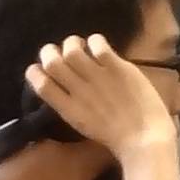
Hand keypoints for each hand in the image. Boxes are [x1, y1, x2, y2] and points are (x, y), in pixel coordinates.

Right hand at [24, 35, 176, 161]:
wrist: (144, 139)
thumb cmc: (118, 139)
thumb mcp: (85, 125)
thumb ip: (73, 106)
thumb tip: (66, 88)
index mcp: (69, 109)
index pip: (41, 84)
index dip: (35, 72)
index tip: (39, 68)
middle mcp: (79, 91)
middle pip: (52, 62)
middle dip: (49, 51)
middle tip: (58, 51)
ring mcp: (98, 77)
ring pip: (72, 49)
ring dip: (72, 43)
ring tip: (81, 45)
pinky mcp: (117, 68)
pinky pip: (98, 44)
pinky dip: (95, 41)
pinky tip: (100, 46)